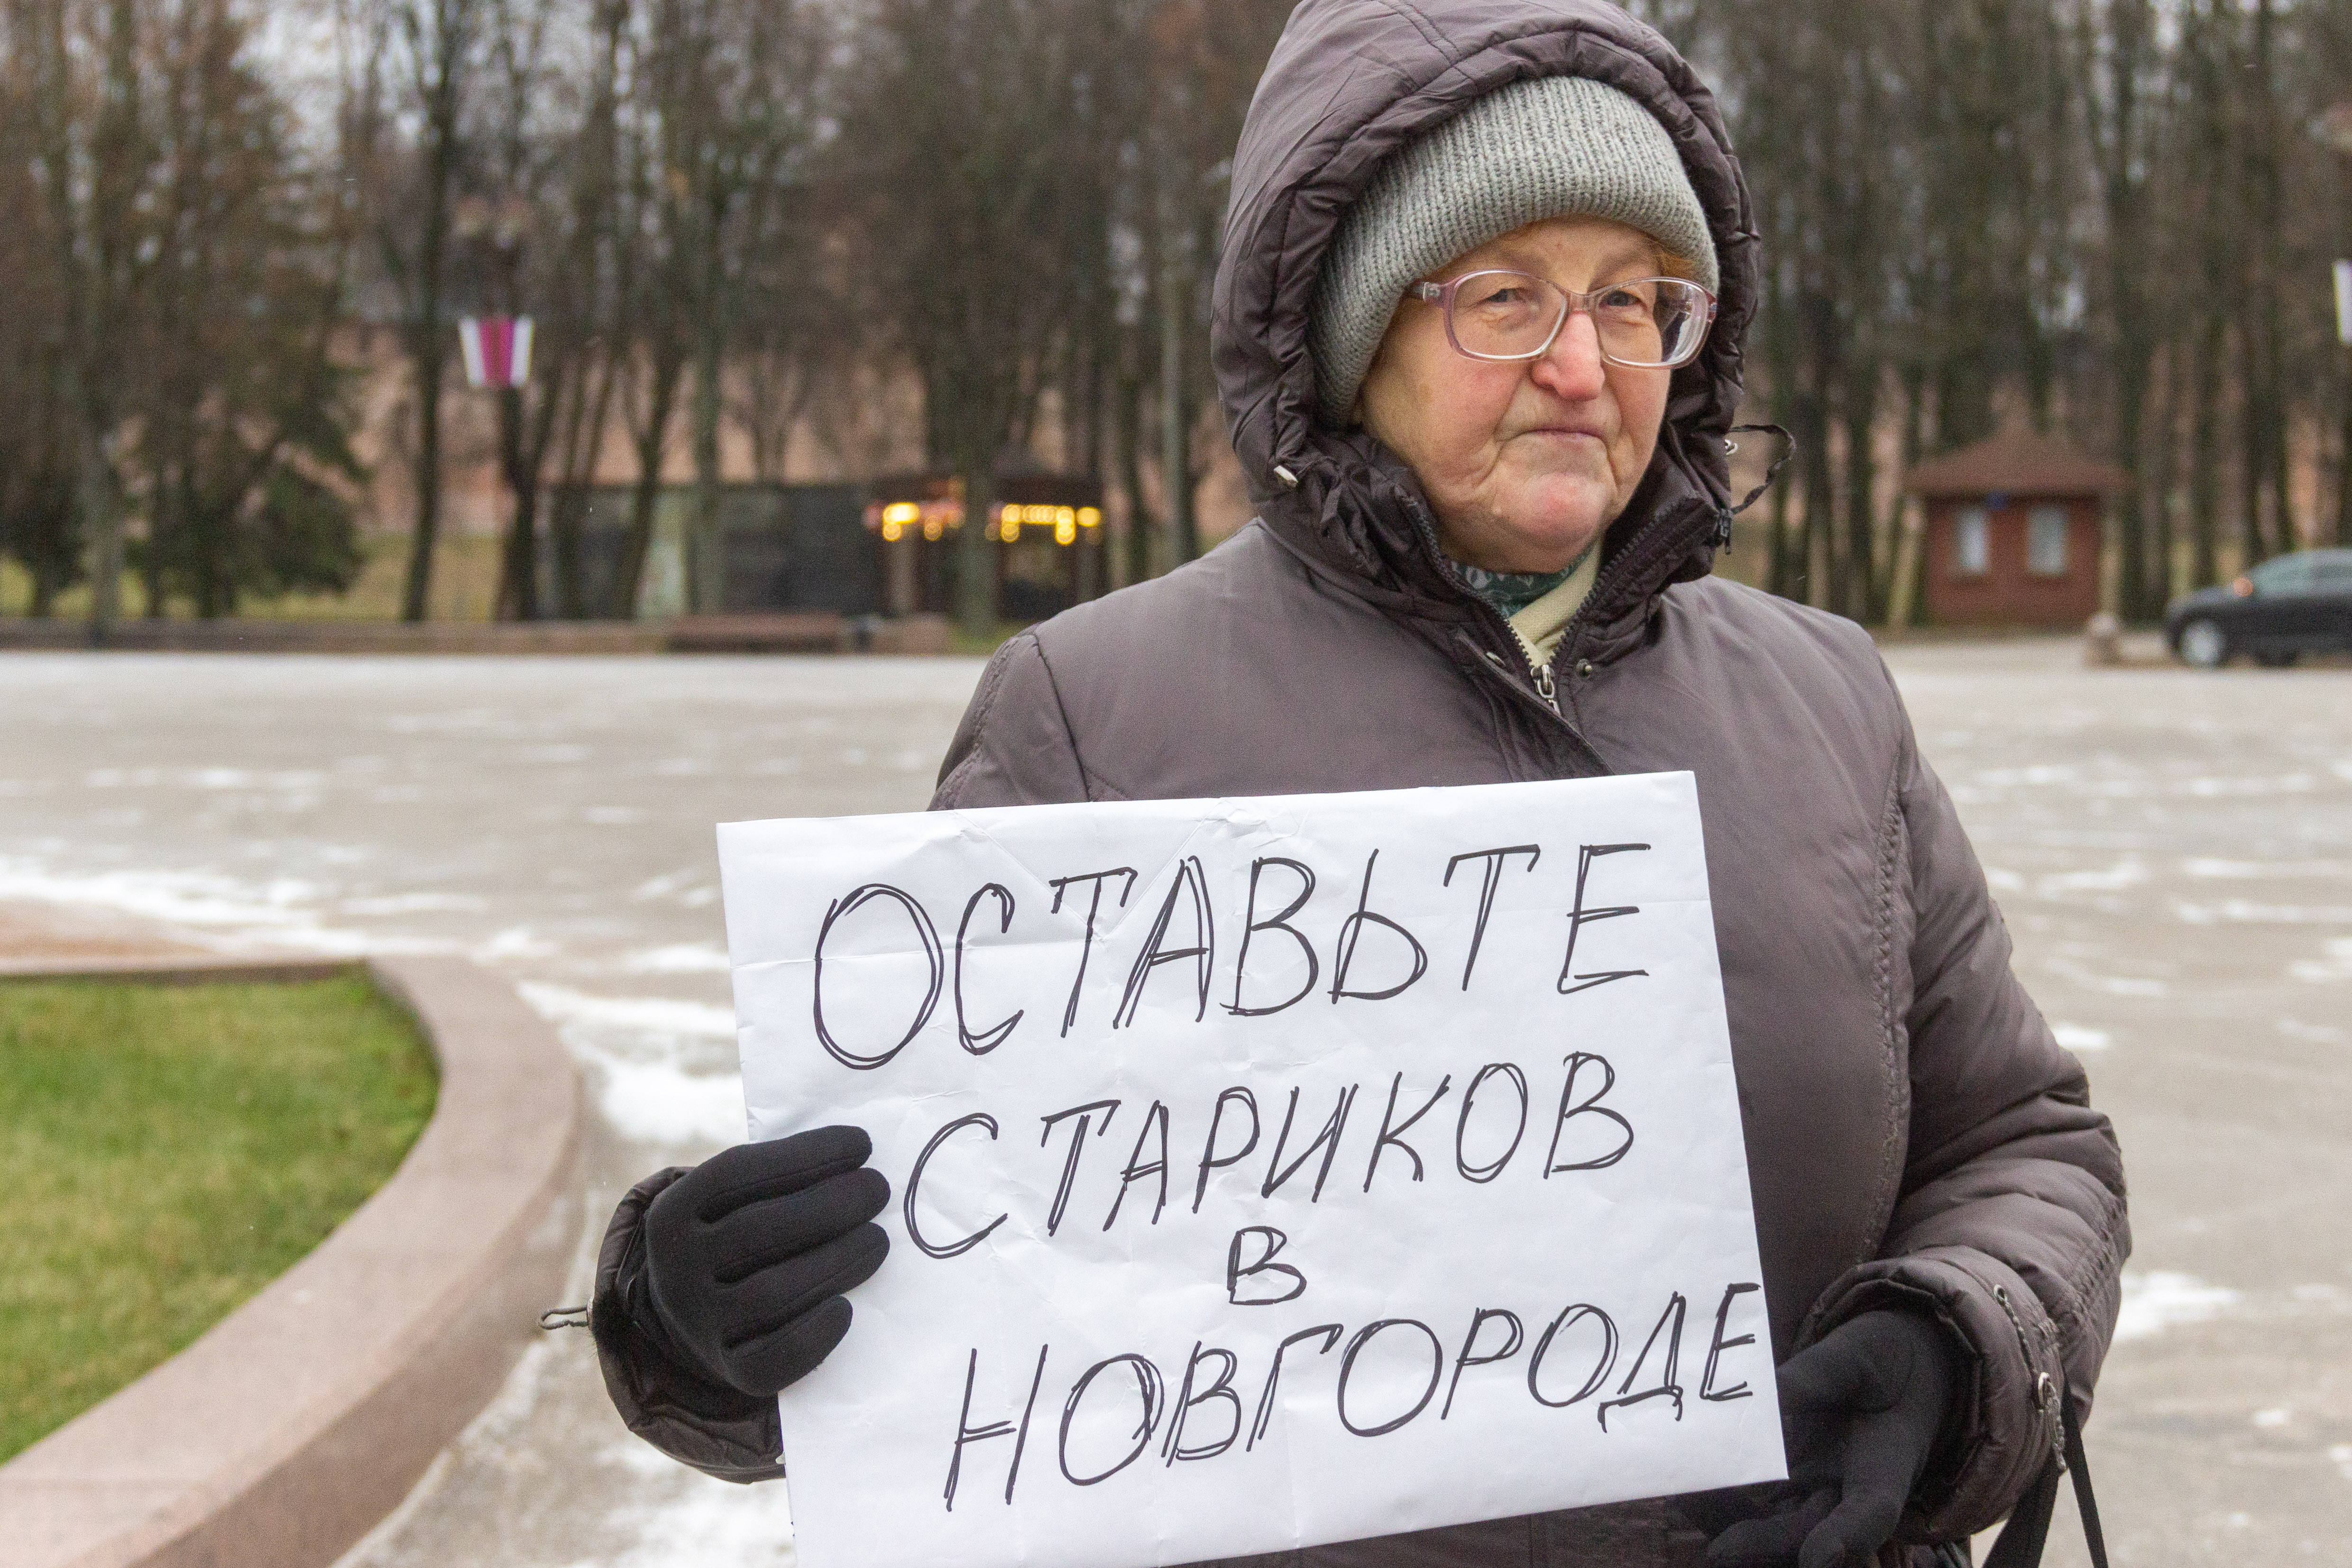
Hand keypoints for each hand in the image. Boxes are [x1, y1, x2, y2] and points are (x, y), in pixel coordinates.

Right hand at [639, 1125, 890, 1396]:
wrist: (694, 1321)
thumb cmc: (734, 1244)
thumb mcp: (729, 1204)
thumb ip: (776, 1180)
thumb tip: (855, 1158)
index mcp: (673, 1213)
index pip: (737, 1174)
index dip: (805, 1155)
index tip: (861, 1144)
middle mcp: (677, 1270)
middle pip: (759, 1231)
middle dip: (831, 1205)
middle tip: (878, 1189)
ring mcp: (700, 1325)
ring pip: (771, 1295)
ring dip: (837, 1262)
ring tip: (879, 1239)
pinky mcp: (729, 1371)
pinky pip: (774, 1359)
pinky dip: (815, 1334)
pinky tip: (846, 1308)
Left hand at [1706, 1310, 1959, 1567]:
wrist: (1895, 1374)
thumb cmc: (1883, 1360)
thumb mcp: (1857, 1353)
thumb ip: (1812, 1377)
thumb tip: (1759, 1394)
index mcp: (1886, 1466)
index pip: (1873, 1512)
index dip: (1849, 1538)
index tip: (1816, 1558)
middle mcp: (1852, 1493)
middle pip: (1811, 1533)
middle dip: (1763, 1543)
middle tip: (1717, 1546)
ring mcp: (1819, 1494)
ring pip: (1778, 1531)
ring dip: (1735, 1525)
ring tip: (1686, 1497)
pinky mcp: (1793, 1487)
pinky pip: (1758, 1509)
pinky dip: (1724, 1505)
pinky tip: (1687, 1487)